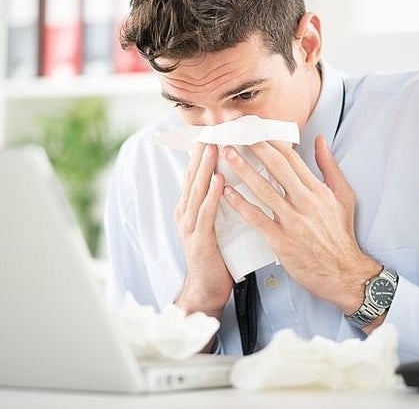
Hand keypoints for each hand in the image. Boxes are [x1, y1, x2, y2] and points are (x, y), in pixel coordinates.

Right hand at [174, 143, 233, 320]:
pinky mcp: (199, 240)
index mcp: (189, 208)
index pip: (196, 174)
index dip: (202, 152)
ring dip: (206, 168)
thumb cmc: (216, 256)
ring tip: (214, 146)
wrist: (207, 289)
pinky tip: (221, 181)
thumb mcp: (216, 224)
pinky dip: (213, 195)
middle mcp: (185, 213)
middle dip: (201, 152)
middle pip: (193, 176)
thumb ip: (219, 203)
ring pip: (197, 190)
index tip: (213, 131)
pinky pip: (206, 213)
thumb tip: (233, 178)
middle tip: (211, 129)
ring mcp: (190, 226)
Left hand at [222, 135, 380, 314]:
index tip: (255, 129)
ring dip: (243, 170)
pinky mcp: (281, 240)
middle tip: (236, 134)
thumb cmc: (340, 235)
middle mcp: (305, 202)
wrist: (344, 273)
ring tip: (226, 155)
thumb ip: (330, 167)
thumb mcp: (343, 196)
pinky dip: (240, 204)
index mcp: (318, 190)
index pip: (292, 158)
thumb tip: (319, 140)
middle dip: (255, 148)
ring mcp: (293, 221)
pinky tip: (226, 192)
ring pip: (264, 190)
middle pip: (277, 168)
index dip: (272, 141)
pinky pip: (257, 218)